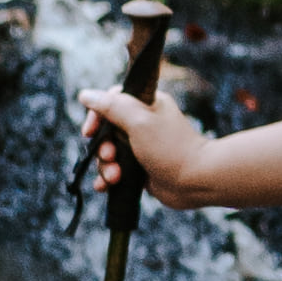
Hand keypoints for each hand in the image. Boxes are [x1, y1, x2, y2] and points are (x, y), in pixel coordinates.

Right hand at [85, 83, 227, 207]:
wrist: (195, 181)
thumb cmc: (170, 148)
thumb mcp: (139, 121)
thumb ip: (111, 106)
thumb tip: (86, 94)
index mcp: (146, 104)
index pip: (110, 101)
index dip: (96, 115)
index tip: (90, 131)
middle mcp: (143, 123)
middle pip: (106, 130)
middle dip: (102, 147)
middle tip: (110, 157)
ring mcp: (140, 146)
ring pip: (108, 153)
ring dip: (105, 166)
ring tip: (115, 177)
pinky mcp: (139, 167)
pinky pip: (115, 170)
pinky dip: (107, 178)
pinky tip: (105, 186)